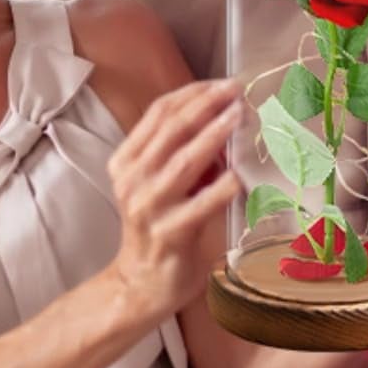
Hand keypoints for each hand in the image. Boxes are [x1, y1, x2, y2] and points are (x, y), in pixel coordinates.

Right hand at [105, 79, 243, 320]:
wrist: (140, 284)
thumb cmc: (159, 226)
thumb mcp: (161, 183)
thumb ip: (183, 153)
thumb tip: (227, 121)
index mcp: (127, 160)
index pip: (159, 113)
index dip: (192, 93)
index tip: (223, 83)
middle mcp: (132, 179)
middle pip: (170, 129)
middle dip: (206, 105)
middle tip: (237, 90)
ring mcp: (148, 207)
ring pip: (183, 162)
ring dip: (214, 135)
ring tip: (238, 116)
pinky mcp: (168, 235)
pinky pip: (200, 206)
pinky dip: (222, 188)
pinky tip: (241, 176)